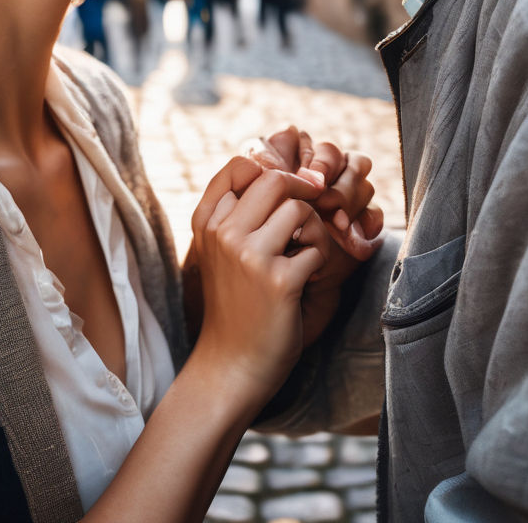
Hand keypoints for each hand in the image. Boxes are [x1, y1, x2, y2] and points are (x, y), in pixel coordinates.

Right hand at [188, 157, 331, 402]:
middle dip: (301, 191)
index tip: (287, 191)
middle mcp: (223, 233)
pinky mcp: (278, 281)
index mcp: (207, 222)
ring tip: (305, 253)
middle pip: (275, 178)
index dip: (272, 168)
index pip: (240, 163)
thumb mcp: (221, 250)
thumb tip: (279, 169)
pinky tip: (307, 279)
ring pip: (300, 209)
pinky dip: (320, 261)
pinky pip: (317, 247)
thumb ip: (237, 210)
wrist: (231, 364)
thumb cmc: (235, 302)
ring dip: (313, 229)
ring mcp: (249, 256)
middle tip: (307, 218)